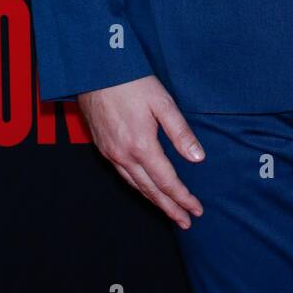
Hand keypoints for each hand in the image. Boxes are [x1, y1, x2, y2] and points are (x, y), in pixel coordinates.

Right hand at [77, 75, 204, 228]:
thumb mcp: (162, 102)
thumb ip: (180, 132)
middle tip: (186, 221)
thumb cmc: (131, 82)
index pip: (167, 181)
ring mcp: (111, 153)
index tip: (196, 210)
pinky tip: (145, 188)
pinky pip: (123, 175)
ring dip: (154, 201)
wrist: (94, 71)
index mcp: (141, 146)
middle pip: (151, 190)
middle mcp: (124, 155)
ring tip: (169, 211)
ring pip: (135, 186)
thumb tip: (198, 158)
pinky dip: (138, 187)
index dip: (183, 198)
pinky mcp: (103, 147)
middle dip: (170, 208)